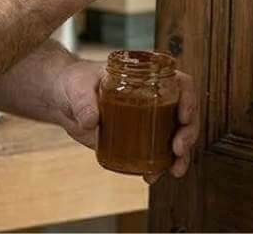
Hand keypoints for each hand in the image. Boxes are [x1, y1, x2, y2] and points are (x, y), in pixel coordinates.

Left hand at [53, 60, 200, 180]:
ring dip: (181, 155)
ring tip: (174, 169)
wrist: (63, 100)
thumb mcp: (78, 87)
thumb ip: (84, 103)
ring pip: (176, 136)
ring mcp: (147, 120)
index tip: (184, 115)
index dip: (189, 98)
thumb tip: (91, 121)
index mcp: (147, 77)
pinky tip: (152, 176)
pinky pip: (156, 153)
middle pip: (185, 113)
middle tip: (178, 148)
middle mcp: (153, 98)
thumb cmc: (74, 82)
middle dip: (188, 132)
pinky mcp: (136, 139)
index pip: (181, 83)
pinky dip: (159, 166)